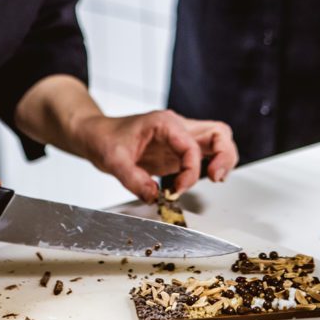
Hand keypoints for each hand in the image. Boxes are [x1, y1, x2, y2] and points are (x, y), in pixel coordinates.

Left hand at [76, 109, 238, 201]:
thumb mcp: (113, 160)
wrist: (96, 135)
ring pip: (217, 140)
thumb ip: (134, 179)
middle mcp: (177, 127)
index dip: (190, 170)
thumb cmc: (104, 138)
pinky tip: (205, 179)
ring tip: (216, 178)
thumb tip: (155, 196)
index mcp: (164, 123)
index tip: (175, 189)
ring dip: (223, 159)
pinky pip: (206, 154)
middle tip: (216, 178)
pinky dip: (212, 165)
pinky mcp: (178, 151)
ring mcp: (180, 138)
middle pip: (218, 133)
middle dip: (224, 156)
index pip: (192, 145)